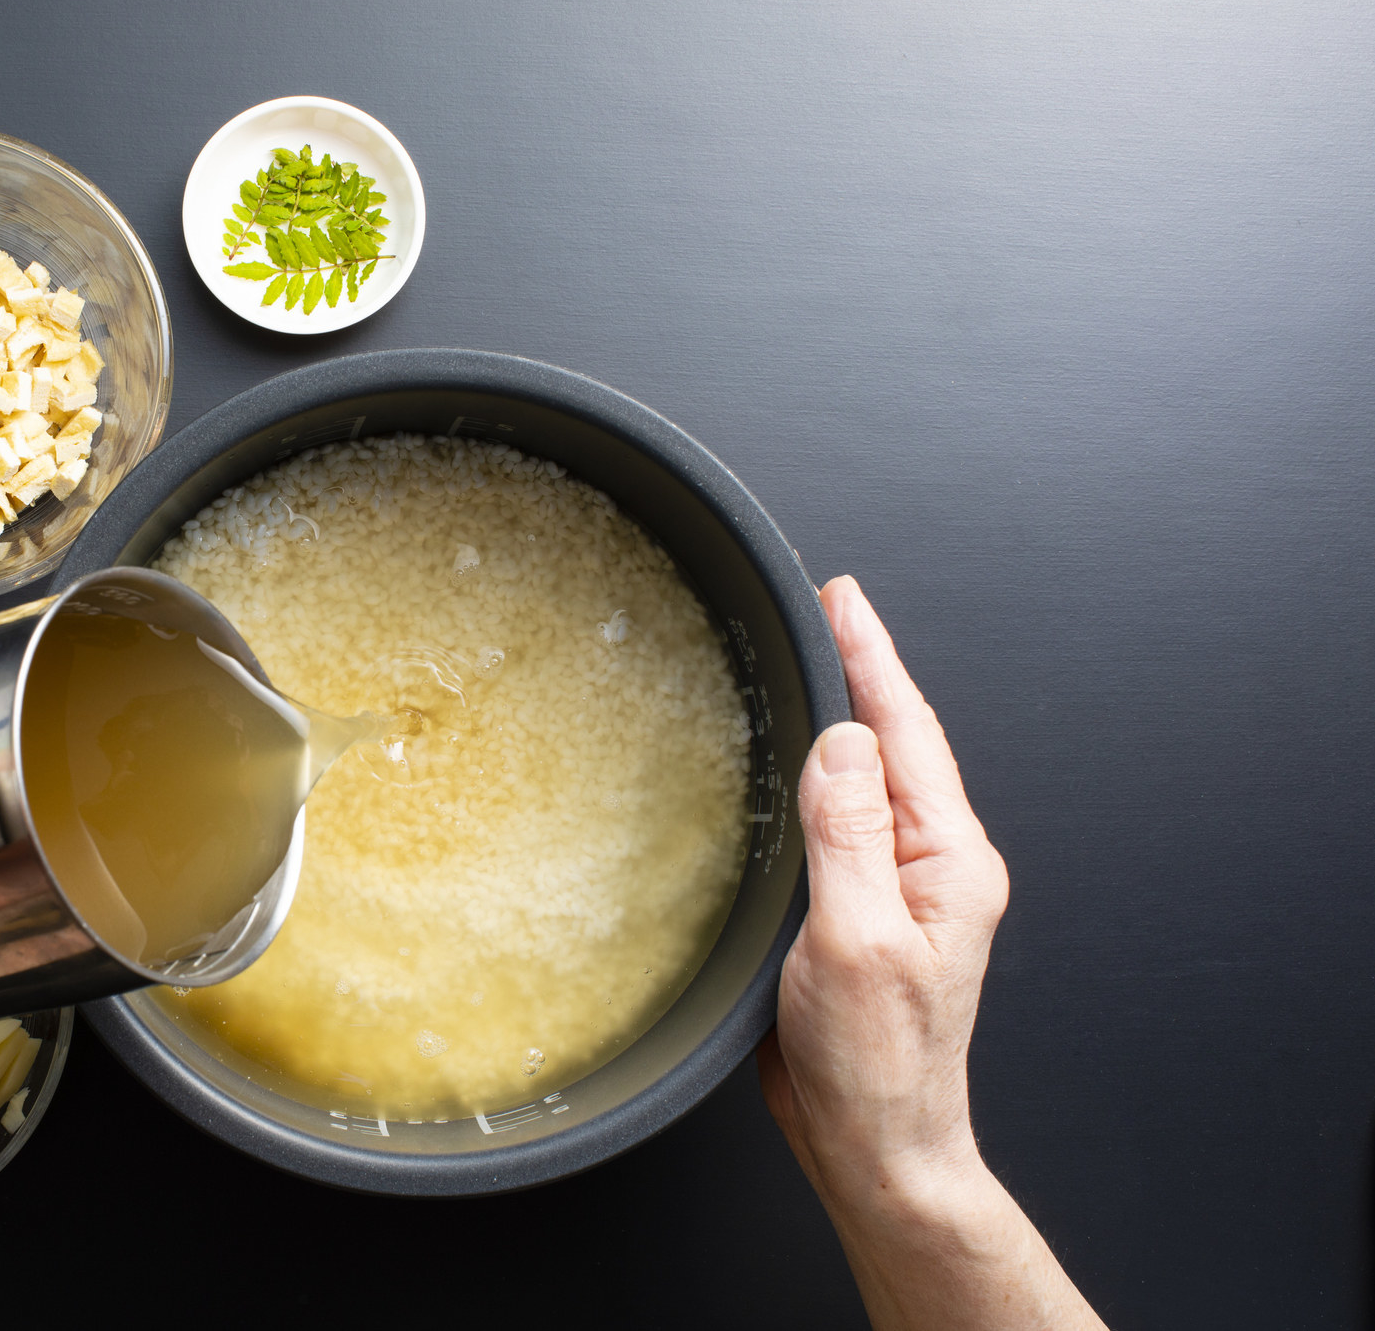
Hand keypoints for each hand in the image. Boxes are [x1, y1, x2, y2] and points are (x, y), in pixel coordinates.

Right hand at [758, 577, 1103, 1330]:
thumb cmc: (877, 1064)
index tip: (844, 599)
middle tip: (827, 606)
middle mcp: (933, 866)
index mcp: (949, 862)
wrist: (876, 1145)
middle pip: (894, 744)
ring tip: (815, 661)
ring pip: (868, 780)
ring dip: (842, 717)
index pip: (906, 735)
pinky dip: (817, 776)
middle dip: (861, 671)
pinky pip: (842, 822)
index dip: (872, 660)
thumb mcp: (858, 941)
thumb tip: (841, 740)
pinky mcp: (862, 912)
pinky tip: (794, 764)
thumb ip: (850, 836)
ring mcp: (900, 889)